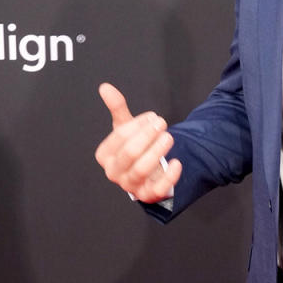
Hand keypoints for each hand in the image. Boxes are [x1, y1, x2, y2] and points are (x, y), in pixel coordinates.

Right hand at [95, 83, 181, 202]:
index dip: (138, 125)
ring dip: (156, 151)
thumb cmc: (135, 149)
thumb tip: (105, 87)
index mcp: (105, 155)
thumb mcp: (126, 129)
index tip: (152, 117)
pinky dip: (169, 177)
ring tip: (169, 137)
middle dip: (147, 136)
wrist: (148, 173)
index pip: (120, 137)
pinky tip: (177, 162)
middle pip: (130, 152)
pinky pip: (157, 189)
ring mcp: (130, 186)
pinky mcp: (148, 196)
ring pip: (141, 169)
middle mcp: (114, 173)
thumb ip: (117, 109)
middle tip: (162, 123)